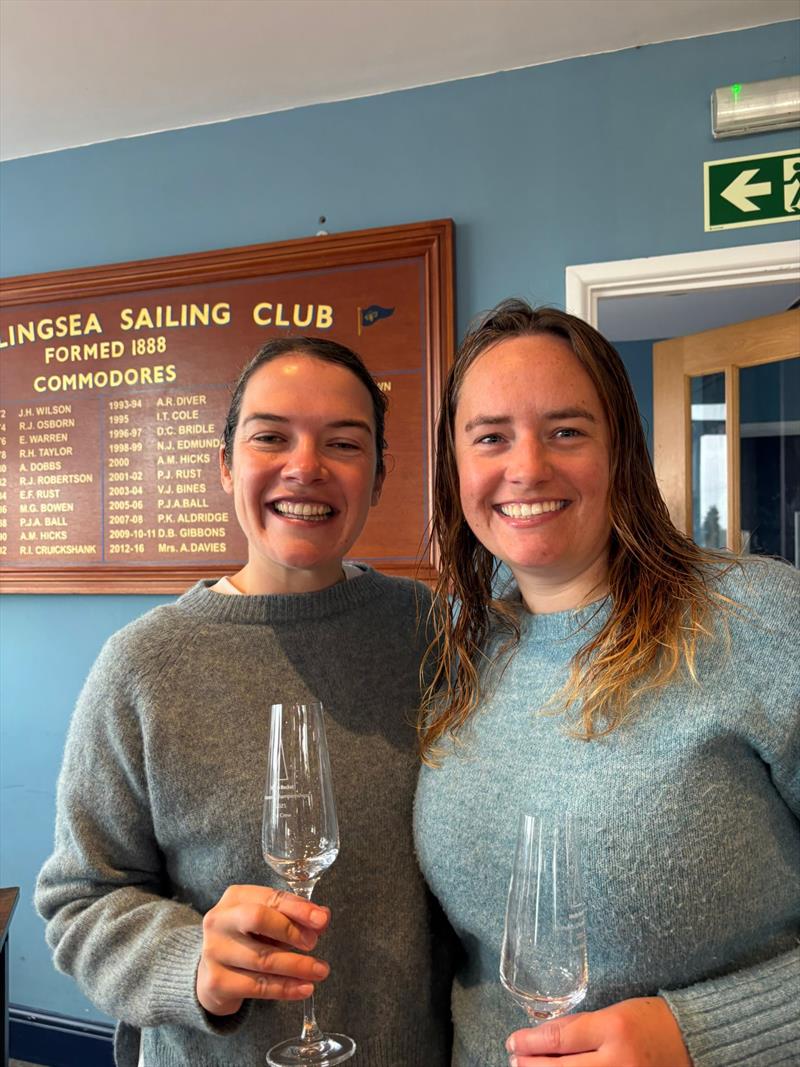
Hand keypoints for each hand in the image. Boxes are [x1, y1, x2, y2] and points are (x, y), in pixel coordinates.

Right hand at [197, 884, 330, 1015]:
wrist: (213, 974)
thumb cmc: (248, 940)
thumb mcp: (271, 924)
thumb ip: (297, 918)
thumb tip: (323, 917)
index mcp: (235, 897)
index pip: (270, 897)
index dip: (298, 908)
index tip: (322, 919)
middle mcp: (219, 920)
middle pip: (258, 919)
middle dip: (291, 931)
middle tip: (314, 943)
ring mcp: (214, 951)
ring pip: (262, 958)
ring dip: (297, 966)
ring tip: (320, 971)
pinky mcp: (216, 982)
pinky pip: (257, 986)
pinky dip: (285, 988)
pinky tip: (304, 989)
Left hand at [507, 997, 691, 1065]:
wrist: (692, 1043)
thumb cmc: (651, 1022)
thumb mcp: (613, 1012)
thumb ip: (579, 1025)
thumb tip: (542, 1035)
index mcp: (614, 1029)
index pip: (559, 1039)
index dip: (529, 1042)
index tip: (512, 1041)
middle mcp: (618, 1062)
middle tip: (515, 1061)